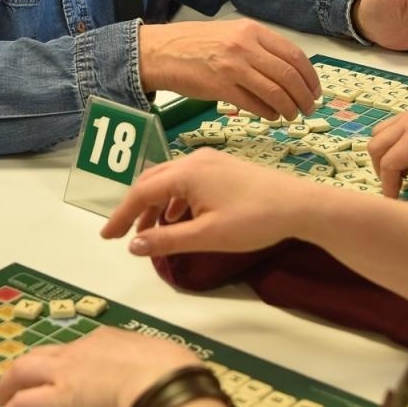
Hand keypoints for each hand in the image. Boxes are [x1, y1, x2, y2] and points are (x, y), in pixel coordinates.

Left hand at [0, 329, 198, 406]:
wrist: (161, 381)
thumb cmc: (173, 373)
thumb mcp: (166, 362)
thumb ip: (158, 370)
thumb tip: (169, 380)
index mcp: (109, 341)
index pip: (81, 350)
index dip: (70, 364)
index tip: (71, 378)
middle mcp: (82, 351)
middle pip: (43, 355)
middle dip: (27, 368)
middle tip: (16, 384)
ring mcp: (66, 372)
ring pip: (23, 372)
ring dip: (9, 387)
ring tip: (1, 404)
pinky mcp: (57, 397)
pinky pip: (22, 405)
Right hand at [102, 149, 321, 255]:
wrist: (300, 205)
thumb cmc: (254, 220)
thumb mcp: (206, 236)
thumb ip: (166, 240)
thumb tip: (133, 246)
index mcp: (186, 173)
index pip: (140, 192)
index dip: (121, 215)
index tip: (107, 236)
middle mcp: (194, 160)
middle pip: (151, 180)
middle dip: (134, 207)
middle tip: (122, 232)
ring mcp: (211, 162)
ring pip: (170, 180)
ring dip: (155, 204)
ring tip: (150, 230)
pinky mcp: (224, 168)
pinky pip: (187, 180)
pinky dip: (175, 199)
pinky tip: (180, 218)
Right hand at [139, 19, 320, 119]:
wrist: (160, 52)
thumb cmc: (194, 44)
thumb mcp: (230, 34)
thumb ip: (257, 48)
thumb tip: (285, 72)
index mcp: (251, 31)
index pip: (293, 54)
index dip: (310, 76)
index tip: (314, 90)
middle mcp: (245, 46)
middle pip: (289, 75)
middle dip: (304, 96)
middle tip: (309, 108)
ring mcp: (233, 67)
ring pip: (275, 92)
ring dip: (289, 108)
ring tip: (292, 116)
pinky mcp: (221, 87)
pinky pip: (254, 104)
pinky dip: (268, 113)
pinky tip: (271, 116)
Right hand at [368, 97, 407, 204]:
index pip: (389, 163)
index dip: (388, 184)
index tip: (394, 198)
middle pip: (376, 146)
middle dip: (380, 169)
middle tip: (394, 185)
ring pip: (379, 133)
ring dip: (384, 153)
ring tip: (402, 170)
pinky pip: (390, 125)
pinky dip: (391, 142)